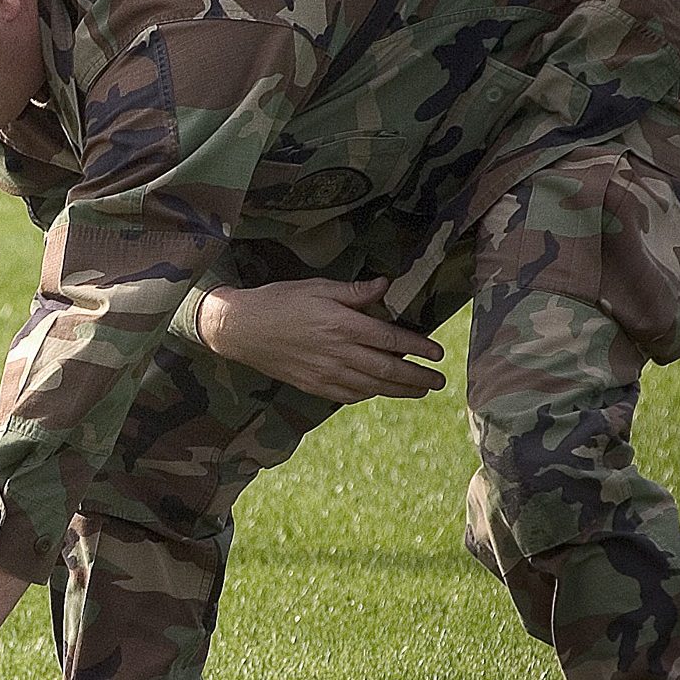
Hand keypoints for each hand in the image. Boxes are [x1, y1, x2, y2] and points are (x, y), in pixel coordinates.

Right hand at [195, 277, 445, 403]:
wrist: (240, 329)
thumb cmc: (279, 301)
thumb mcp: (317, 287)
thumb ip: (354, 291)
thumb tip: (385, 285)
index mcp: (341, 324)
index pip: (390, 338)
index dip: (417, 347)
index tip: (437, 352)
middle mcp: (337, 352)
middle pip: (387, 369)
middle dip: (417, 377)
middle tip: (439, 381)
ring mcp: (324, 373)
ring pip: (371, 387)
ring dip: (399, 391)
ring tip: (420, 391)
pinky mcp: (312, 385)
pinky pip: (348, 395)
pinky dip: (368, 395)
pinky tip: (378, 392)